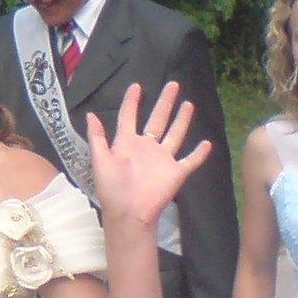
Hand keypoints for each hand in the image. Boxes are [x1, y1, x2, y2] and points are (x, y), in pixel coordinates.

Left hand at [86, 82, 210, 229]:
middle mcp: (146, 147)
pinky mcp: (176, 172)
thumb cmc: (111, 188)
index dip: (132, 101)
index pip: (129, 116)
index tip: (136, 86)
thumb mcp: (100, 160)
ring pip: (175, 134)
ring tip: (188, 103)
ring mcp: (162, 159)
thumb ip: (97, 137)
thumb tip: (90, 114)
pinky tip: (207, 142)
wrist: (128, 213)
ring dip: (182, 120)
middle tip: (173, 84)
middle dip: (165, 102)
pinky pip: (190, 161)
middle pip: (157, 119)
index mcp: (127, 143)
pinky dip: (199, 153)